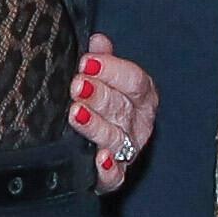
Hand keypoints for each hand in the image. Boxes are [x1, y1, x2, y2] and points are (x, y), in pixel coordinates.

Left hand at [70, 34, 161, 193]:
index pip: (135, 81)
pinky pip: (115, 177)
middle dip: (99, 95)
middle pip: (123, 108)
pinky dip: (108, 170)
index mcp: (141, 97)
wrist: (97, 149)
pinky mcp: (114, 177)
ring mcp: (128, 151)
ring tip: (76, 113)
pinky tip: (98, 159)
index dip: (112, 70)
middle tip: (76, 85)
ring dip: (96, 126)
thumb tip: (97, 39)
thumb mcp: (103, 79)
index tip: (86, 61)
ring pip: (116, 138)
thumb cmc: (104, 107)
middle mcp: (139, 124)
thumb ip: (102, 59)